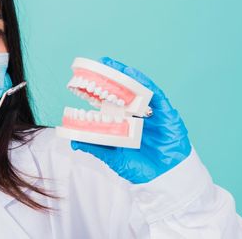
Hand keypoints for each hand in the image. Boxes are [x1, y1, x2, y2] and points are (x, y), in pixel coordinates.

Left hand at [71, 56, 191, 183]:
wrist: (165, 179)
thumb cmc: (140, 167)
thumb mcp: (114, 158)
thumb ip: (96, 146)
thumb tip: (74, 140)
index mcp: (123, 121)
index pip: (109, 101)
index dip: (98, 89)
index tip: (84, 78)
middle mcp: (136, 113)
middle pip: (123, 91)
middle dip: (112, 76)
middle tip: (100, 62)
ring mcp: (152, 112)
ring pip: (139, 89)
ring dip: (127, 75)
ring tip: (113, 64)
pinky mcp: (167, 114)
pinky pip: (156, 95)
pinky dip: (145, 84)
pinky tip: (134, 75)